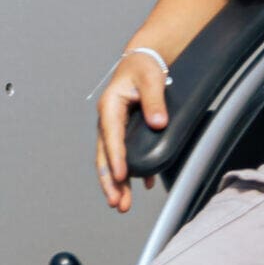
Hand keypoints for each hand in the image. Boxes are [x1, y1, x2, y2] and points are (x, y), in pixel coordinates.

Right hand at [94, 51, 169, 212]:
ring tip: (122, 204)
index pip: (111, 137)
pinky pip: (125, 156)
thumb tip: (157, 123)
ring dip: (118, 183)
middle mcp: (108, 120)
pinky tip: (144, 185)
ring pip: (112, 160)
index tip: (121, 177)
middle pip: (105, 156)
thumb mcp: (151, 79)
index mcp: (110, 106)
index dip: (115, 159)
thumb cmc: (144, 67)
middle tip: (117, 203)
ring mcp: (115, 127)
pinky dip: (134, 172)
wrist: (143, 60)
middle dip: (110, 182)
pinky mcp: (125, 131)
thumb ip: (154, 100)